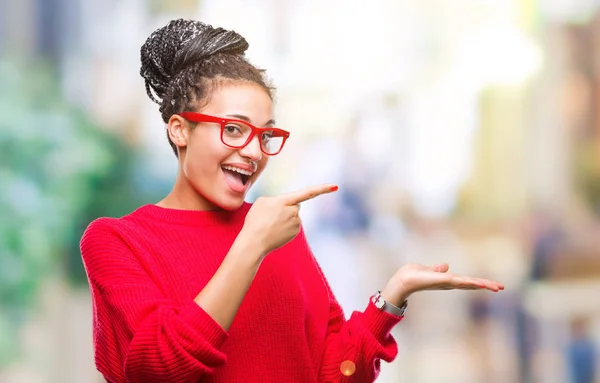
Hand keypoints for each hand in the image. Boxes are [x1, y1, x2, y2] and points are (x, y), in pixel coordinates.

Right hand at [240, 184, 337, 256]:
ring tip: (270, 224)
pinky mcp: (295, 232)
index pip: (307, 193)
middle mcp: (294, 212)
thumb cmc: (255, 220)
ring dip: (285, 217)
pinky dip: (285, 226)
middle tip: (271, 215)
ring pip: (294, 215)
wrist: (254, 242)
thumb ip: (277, 199)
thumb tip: (286, 205)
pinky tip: (275, 230)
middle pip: (296, 204)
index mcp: (285, 201)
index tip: (335, 186)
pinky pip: (293, 224)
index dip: (322, 189)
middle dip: (288, 207)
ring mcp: (296, 223)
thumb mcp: (262, 202)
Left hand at [381, 263, 503, 305]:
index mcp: (448, 280)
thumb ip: (437, 269)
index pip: (467, 282)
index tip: (493, 285)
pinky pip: (460, 281)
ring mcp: (448, 283)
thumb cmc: (414, 275)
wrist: (404, 279)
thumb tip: (445, 266)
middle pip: (472, 284)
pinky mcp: (443, 281)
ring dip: (483, 284)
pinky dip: (470, 282)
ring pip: (469, 284)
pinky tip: (480, 283)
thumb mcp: (429, 270)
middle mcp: (450, 283)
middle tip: (501, 287)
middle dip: (486, 285)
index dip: (480, 283)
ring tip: (497, 286)